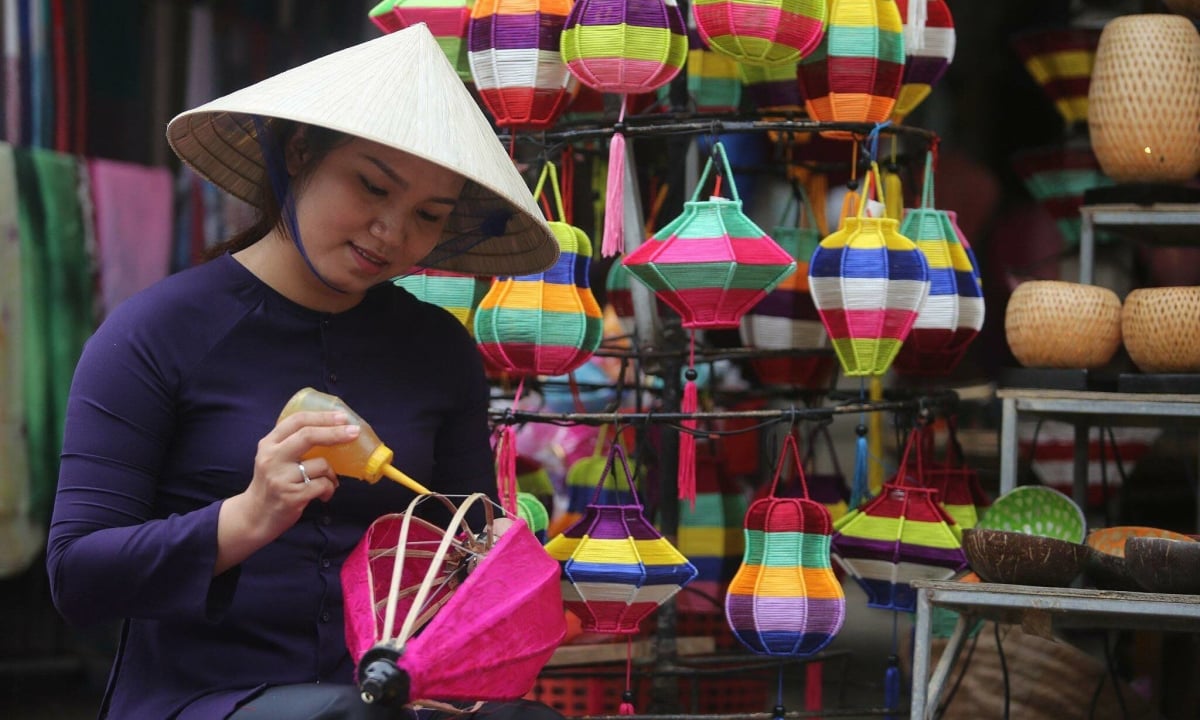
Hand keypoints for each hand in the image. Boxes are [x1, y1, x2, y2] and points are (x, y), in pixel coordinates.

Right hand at [215, 410, 359, 573]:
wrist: (254, 517)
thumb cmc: (271, 484)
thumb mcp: (273, 458)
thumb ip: (292, 444)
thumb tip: (331, 431)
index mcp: (269, 444)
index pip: (297, 421)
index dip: (322, 417)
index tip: (342, 417)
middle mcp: (272, 458)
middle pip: (308, 436)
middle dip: (335, 433)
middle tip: (354, 432)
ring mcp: (281, 478)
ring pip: (321, 464)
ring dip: (332, 473)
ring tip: (329, 481)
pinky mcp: (291, 496)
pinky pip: (323, 485)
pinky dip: (329, 489)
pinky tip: (323, 495)